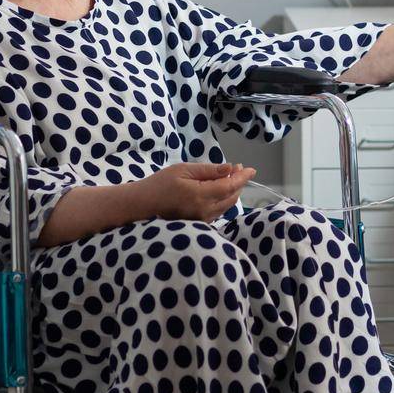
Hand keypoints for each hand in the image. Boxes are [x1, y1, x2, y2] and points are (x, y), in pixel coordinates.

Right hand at [136, 161, 255, 220]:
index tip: (252, 169)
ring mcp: (202, 219)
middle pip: (231, 197)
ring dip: (232, 191)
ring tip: (230, 176)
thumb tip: (230, 168)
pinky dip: (223, 199)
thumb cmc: (160, 184)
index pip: (230, 186)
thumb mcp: (184, 170)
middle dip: (238, 182)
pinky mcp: (198, 223)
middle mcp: (205, 211)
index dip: (243, 177)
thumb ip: (209, 170)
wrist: (141, 205)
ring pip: (226, 206)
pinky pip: (217, 211)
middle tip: (238, 168)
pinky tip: (219, 189)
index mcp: (202, 195)